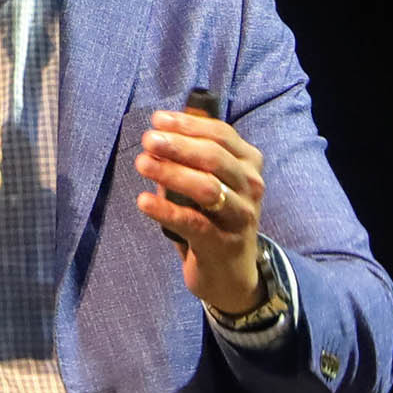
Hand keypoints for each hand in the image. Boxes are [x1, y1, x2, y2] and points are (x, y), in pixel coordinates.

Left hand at [135, 107, 265, 314]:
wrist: (231, 273)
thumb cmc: (215, 217)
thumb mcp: (211, 182)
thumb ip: (191, 157)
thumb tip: (160, 130)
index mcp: (249, 164)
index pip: (221, 134)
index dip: (188, 125)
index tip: (157, 120)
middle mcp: (251, 187)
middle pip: (214, 157)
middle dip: (178, 145)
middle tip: (148, 140)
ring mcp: (241, 216)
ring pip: (207, 188)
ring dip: (171, 173)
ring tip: (141, 164)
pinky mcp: (223, 244)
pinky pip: (193, 222)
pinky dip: (166, 210)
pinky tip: (143, 201)